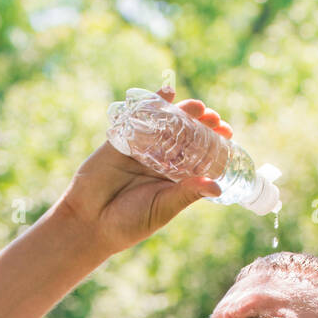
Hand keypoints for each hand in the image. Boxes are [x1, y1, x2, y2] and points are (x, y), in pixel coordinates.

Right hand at [57, 88, 233, 255]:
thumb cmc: (128, 223)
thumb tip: (217, 186)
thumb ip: (187, 193)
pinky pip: (139, 118)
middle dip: (201, 126)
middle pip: (184, 138)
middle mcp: (159, 162)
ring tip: (198, 107)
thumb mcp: (163, 208)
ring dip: (182, 113)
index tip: (228, 135)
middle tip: (215, 119)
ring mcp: (141, 149)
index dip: (213, 146)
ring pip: (165, 126)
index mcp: (172, 181)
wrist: (89, 222)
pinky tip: (168, 94)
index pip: (197, 158)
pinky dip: (153, 104)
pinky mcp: (122, 140)